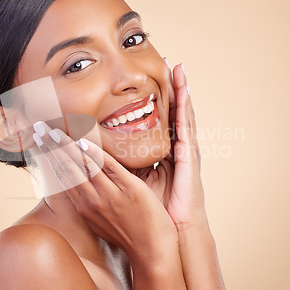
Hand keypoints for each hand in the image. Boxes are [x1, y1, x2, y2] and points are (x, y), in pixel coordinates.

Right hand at [31, 121, 178, 267]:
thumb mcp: (102, 221)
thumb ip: (92, 203)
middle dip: (53, 147)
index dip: (52, 157)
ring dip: (68, 146)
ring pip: (85, 165)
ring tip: (56, 131)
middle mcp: (93, 199)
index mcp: (85, 206)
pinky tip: (83, 142)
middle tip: (41, 130)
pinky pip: (110, 167)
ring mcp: (111, 194)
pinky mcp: (130, 190)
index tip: (42, 142)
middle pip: (69, 168)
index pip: (64, 176)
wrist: (151, 253)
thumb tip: (83, 188)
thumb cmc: (129, 236)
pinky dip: (96, 154)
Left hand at [140, 60, 205, 229]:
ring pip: (182, 112)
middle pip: (173, 110)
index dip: (158, 99)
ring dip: (182, 88)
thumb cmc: (157, 206)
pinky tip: (184, 88)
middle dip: (172, 86)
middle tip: (168, 60)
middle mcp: (177, 146)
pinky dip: (185, 105)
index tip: (152, 78)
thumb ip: (124, 162)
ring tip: (178, 66)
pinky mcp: (188, 154)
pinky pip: (185, 125)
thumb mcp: (136, 179)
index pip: (161, 120)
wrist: (172, 229)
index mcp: (166, 152)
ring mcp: (186, 149)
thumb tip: (100, 150)